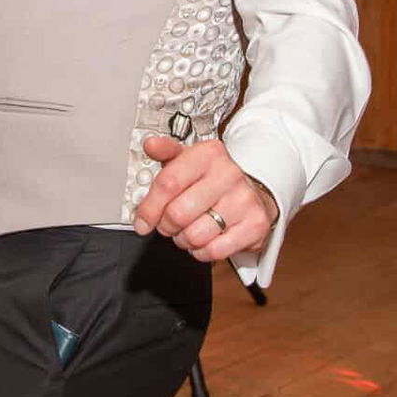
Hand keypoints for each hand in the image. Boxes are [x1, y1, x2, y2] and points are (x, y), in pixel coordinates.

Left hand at [134, 137, 280, 262]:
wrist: (254, 192)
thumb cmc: (214, 179)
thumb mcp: (189, 160)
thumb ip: (166, 152)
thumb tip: (150, 145)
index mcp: (208, 154)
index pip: (168, 183)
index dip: (149, 208)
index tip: (142, 221)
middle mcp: (229, 174)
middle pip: (178, 214)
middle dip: (166, 225)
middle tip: (170, 223)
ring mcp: (244, 200)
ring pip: (194, 236)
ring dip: (184, 239)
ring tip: (190, 229)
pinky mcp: (254, 225)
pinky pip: (213, 250)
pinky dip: (202, 251)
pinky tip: (206, 238)